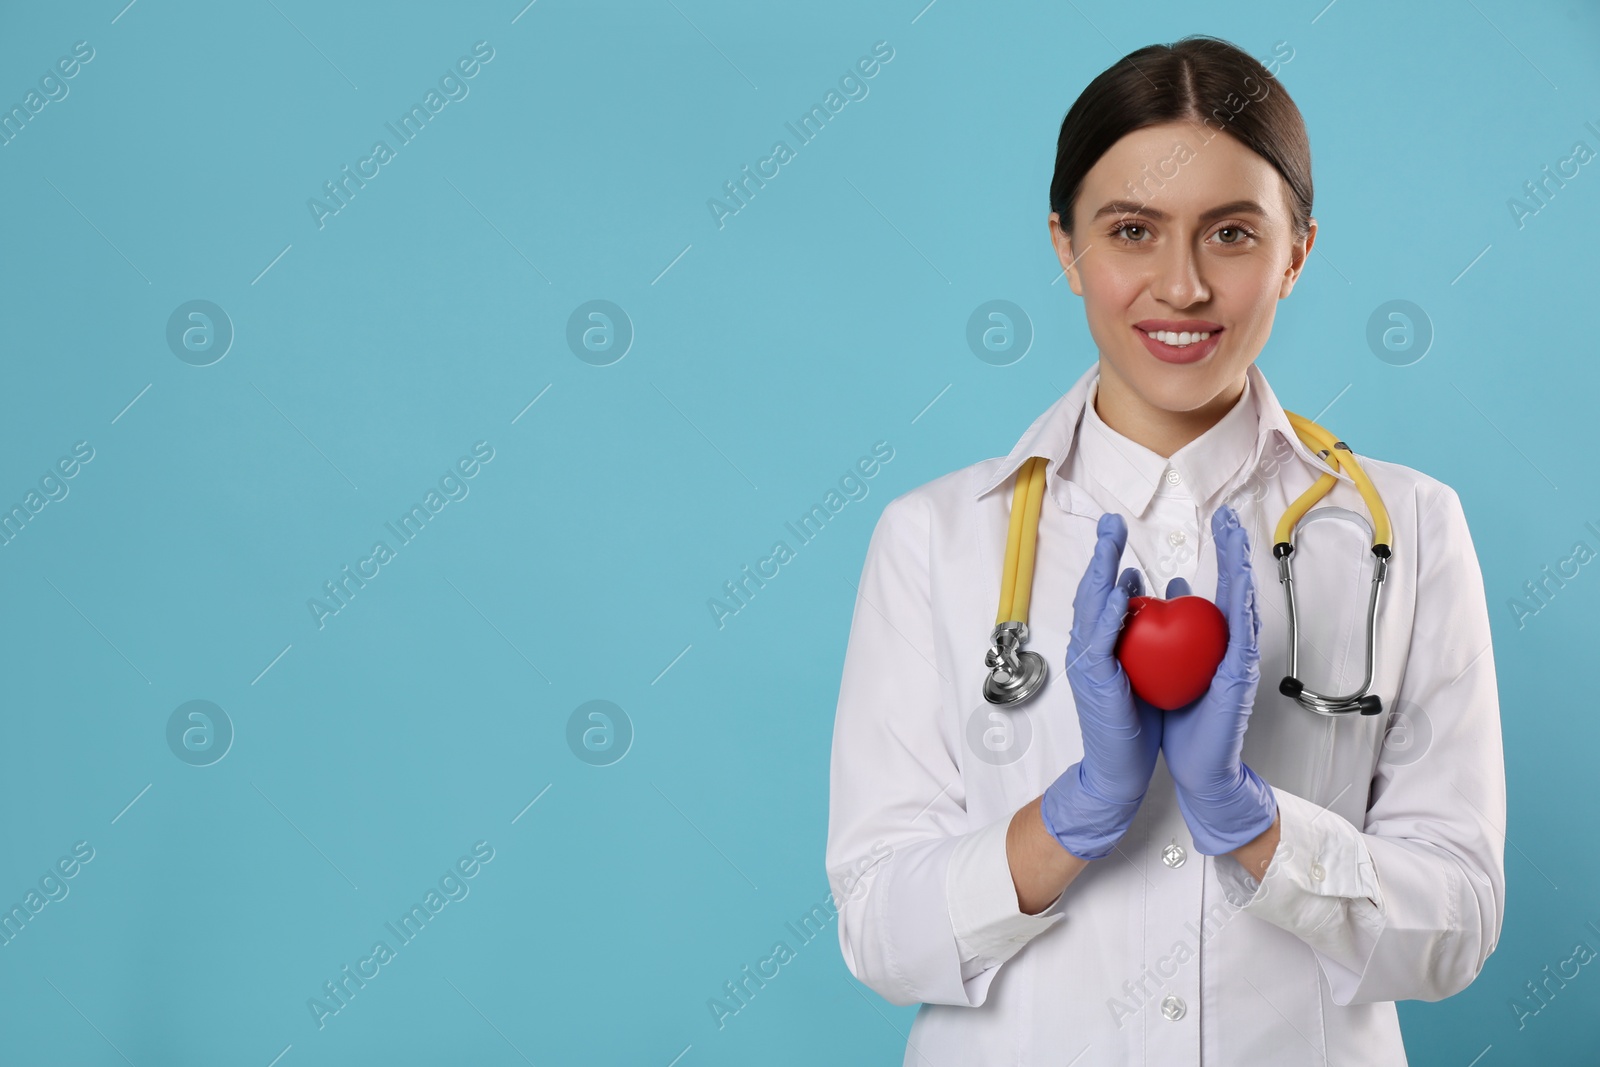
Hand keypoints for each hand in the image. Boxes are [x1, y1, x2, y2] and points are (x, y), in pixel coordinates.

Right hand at [1040, 513, 1162, 860]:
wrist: (1120, 770)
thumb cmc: (1136, 723)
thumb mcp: (1145, 668)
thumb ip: (1148, 631)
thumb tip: (1162, 593)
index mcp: (1100, 644)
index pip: (1101, 593)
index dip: (1107, 560)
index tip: (1118, 531)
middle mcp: (1087, 649)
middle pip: (1090, 592)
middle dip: (1100, 554)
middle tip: (1111, 523)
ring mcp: (1086, 666)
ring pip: (1089, 611)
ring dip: (1099, 574)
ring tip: (1110, 544)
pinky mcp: (1093, 685)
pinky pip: (1099, 644)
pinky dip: (1109, 618)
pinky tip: (1120, 596)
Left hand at [1160, 505, 1276, 854]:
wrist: (1197, 769)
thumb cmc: (1182, 720)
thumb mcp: (1169, 664)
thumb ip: (1170, 627)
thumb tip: (1165, 588)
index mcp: (1214, 644)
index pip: (1219, 590)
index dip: (1223, 556)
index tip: (1220, 523)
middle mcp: (1231, 649)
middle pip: (1236, 591)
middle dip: (1235, 552)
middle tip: (1231, 518)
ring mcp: (1239, 665)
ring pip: (1243, 609)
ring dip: (1241, 572)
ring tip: (1238, 538)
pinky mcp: (1237, 683)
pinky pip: (1239, 642)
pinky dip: (1238, 613)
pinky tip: (1237, 590)